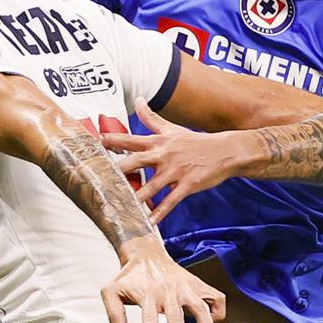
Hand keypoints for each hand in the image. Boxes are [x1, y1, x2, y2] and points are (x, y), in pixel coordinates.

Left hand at [100, 99, 242, 222]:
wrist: (225, 151)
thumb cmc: (195, 142)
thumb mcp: (172, 128)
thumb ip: (151, 117)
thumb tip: (138, 100)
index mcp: (159, 142)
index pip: (132, 140)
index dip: (114, 140)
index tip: (97, 141)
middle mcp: (164, 155)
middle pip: (137, 160)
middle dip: (119, 168)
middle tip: (101, 176)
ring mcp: (175, 171)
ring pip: (152, 185)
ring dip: (137, 196)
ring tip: (121, 206)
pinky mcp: (187, 184)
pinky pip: (171, 201)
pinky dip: (160, 212)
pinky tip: (150, 222)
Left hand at [100, 241, 224, 322]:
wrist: (146, 255)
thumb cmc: (130, 277)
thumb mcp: (112, 291)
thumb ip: (114, 313)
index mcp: (148, 294)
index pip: (149, 314)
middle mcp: (169, 291)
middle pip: (176, 316)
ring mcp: (186, 288)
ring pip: (201, 308)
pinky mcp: (198, 285)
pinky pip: (215, 297)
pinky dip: (219, 310)